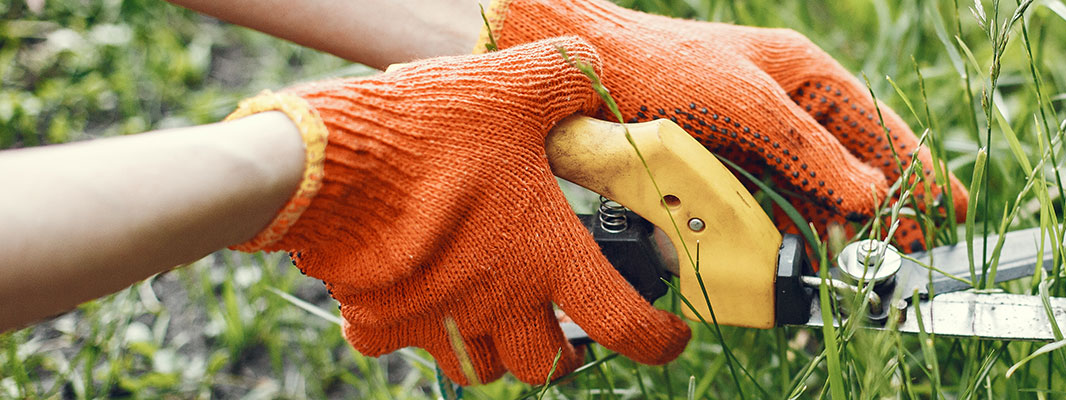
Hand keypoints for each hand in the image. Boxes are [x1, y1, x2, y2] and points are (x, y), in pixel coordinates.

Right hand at [225, 37, 687, 384]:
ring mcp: (436, 319)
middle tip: (567, 324)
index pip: (625, 325)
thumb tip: (588, 72)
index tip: (668, 338)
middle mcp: (497, 303)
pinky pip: (397, 343)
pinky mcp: (377, 320)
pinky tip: (412, 291)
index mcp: (547, 258)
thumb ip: (566, 80)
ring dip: (496, 348)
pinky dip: (410, 329)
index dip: (657, 341)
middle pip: (545, 364)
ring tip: (496, 311)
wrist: (325, 164)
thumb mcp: (515, 86)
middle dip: (563, 351)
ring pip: (479, 368)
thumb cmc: (429, 132)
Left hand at [481, 0, 968, 250]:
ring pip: (813, 193)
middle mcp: (786, 109)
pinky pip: (770, 207)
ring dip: (836, 227)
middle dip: (884, 210)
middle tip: (912, 251)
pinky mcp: (722, 169)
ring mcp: (754, 141)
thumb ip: (810, 152)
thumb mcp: (746, 105)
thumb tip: (871, 195)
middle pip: (851, 167)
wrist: (581, 76)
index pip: (876, 129)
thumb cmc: (665, 68)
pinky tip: (802, 252)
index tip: (949, 211)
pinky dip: (789, 232)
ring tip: (861, 262)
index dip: (916, 171)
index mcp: (805, 77)